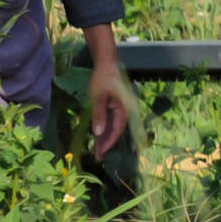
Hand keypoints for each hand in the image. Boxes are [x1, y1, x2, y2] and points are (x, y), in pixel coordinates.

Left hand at [84, 23, 132, 157]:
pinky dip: (102, 129)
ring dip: (104, 138)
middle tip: (97, 157)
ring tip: (96, 151)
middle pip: (115, 131)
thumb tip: (98, 133)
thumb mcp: (99, 97)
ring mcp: (117, 109)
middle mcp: (123, 111)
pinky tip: (96, 138)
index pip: (117, 130)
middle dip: (106, 144)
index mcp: (124, 109)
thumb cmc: (103, 79)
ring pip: (111, 127)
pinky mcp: (112, 106)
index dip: (109, 142)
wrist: (106, 64)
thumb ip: (99, 115)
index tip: (100, 153)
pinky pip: (108, 121)